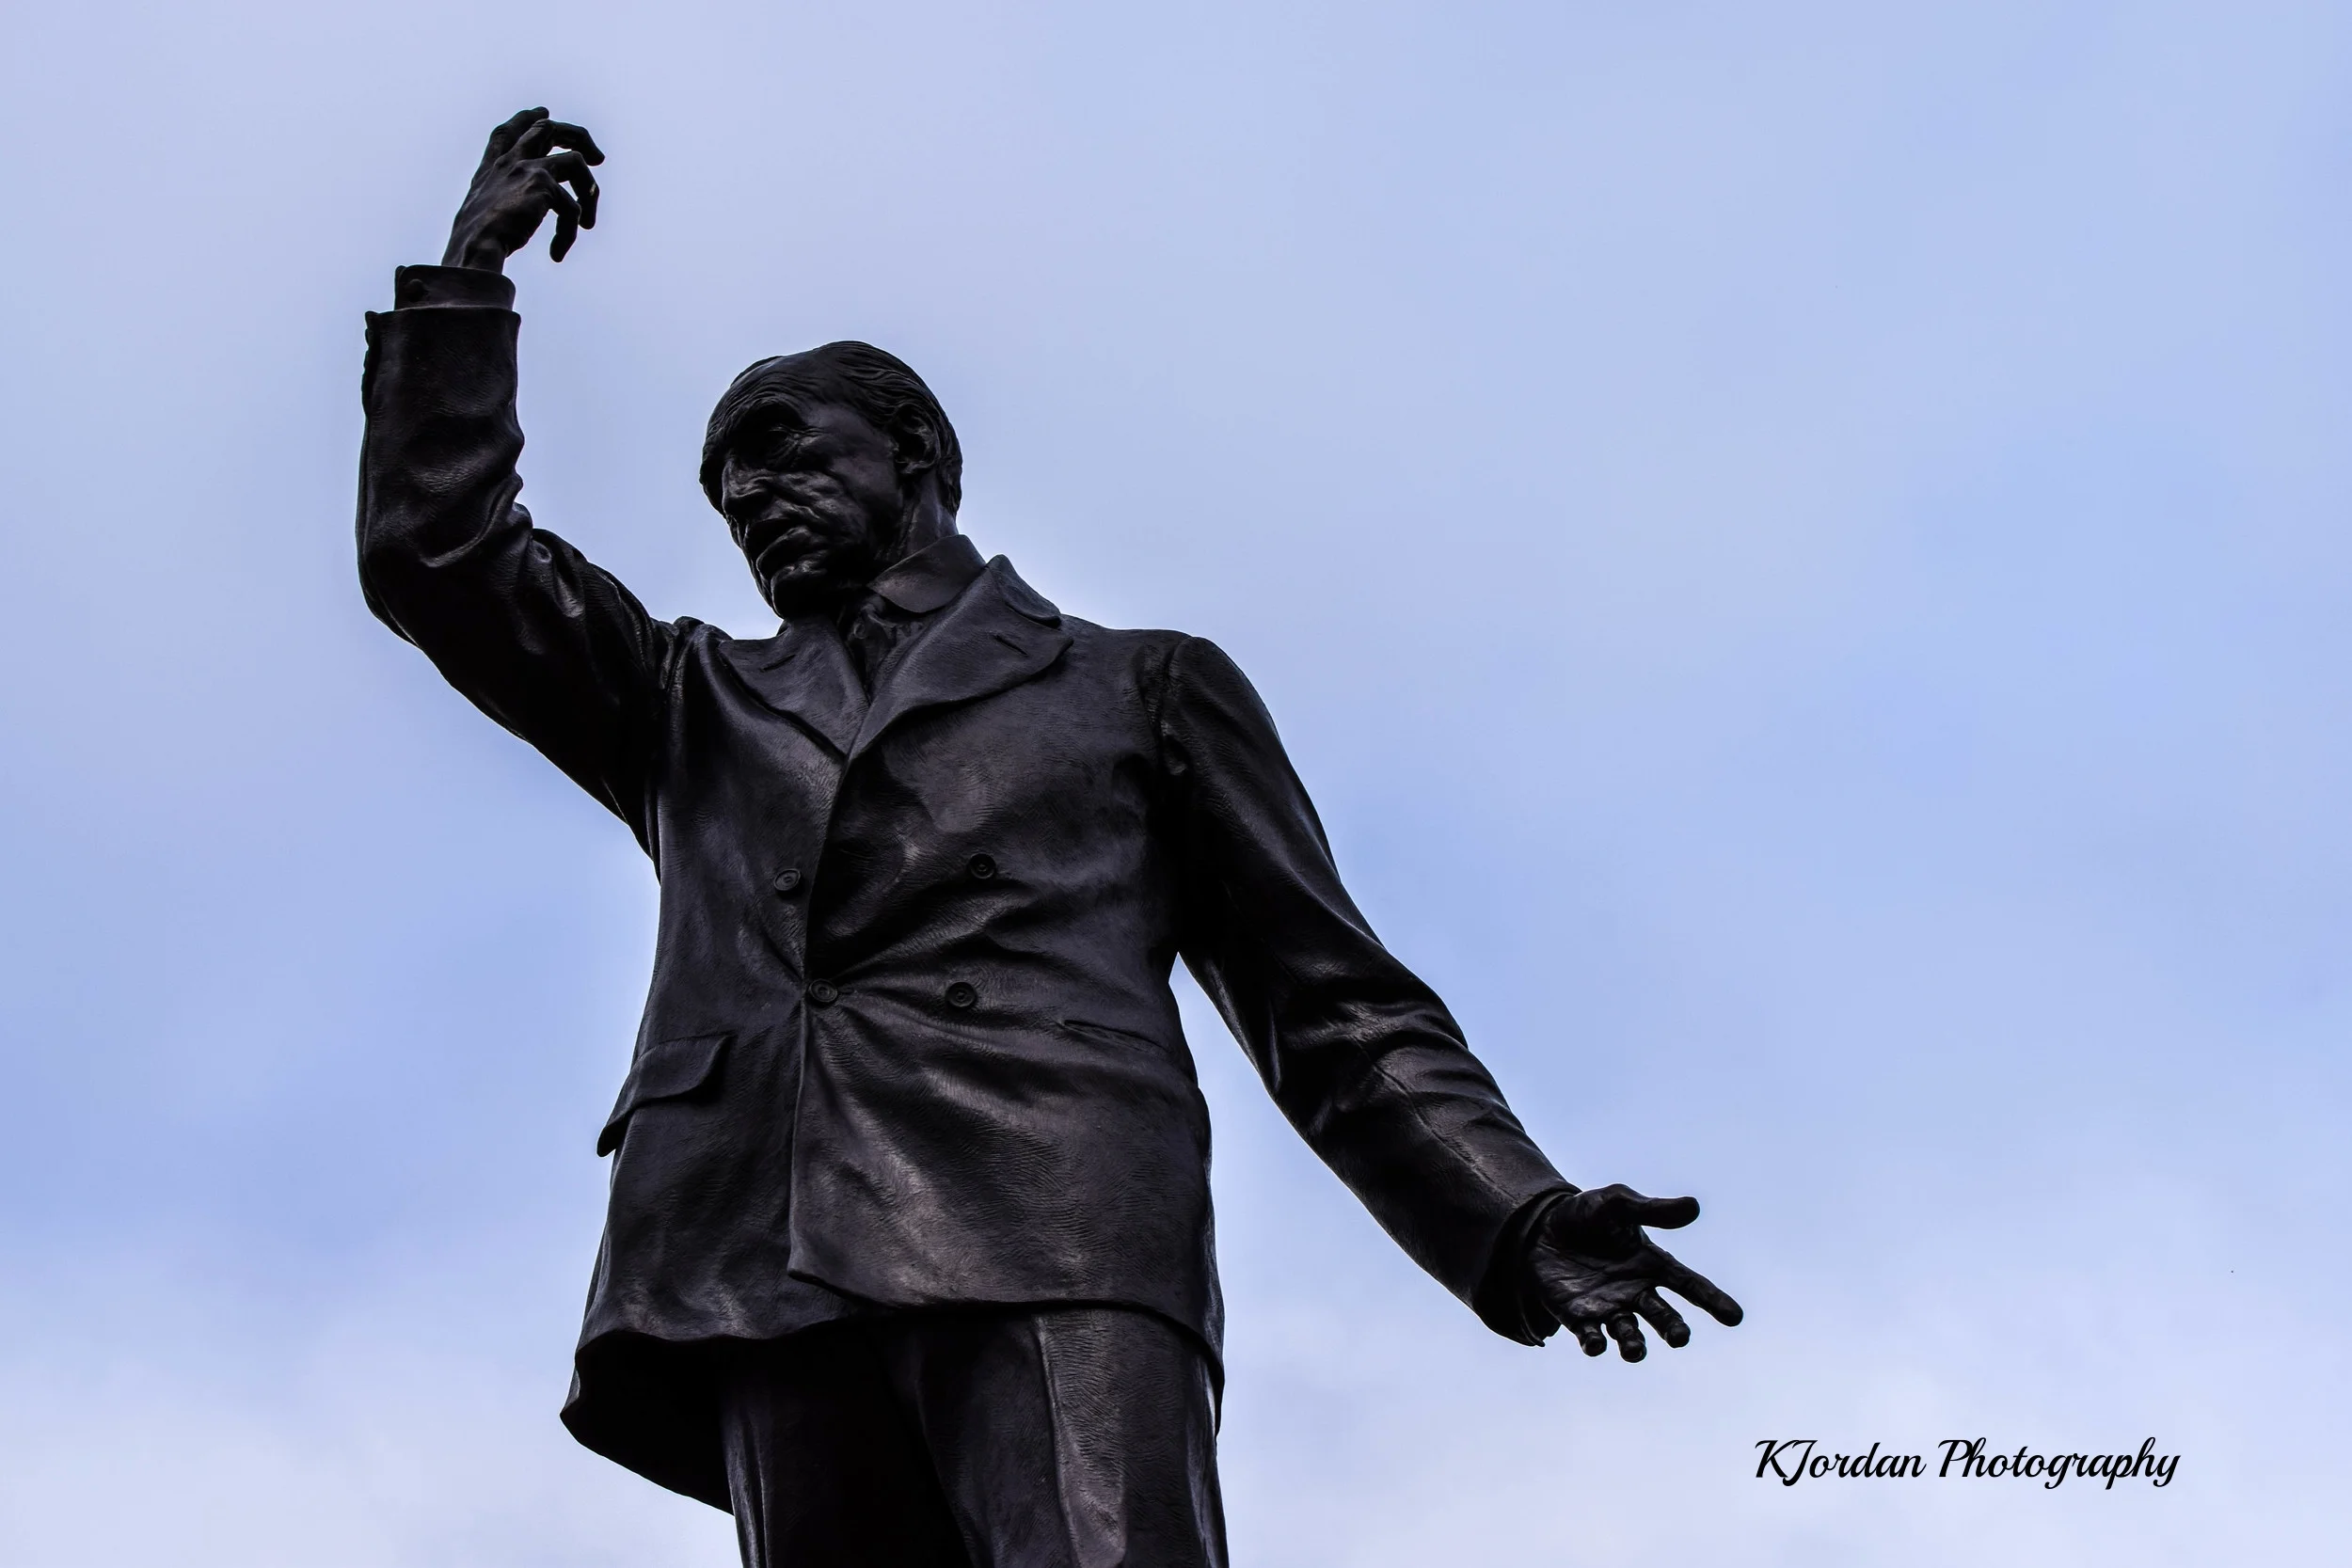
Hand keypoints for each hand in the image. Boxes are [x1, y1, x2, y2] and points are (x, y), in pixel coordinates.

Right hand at [441, 108, 604, 272]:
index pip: (506, 133)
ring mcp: (525, 168)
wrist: (475, 246)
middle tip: (598, 157)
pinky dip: (569, 232)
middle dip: (575, 135)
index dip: (524, 119)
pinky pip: (573, 207)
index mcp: (489, 169)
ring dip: (589, 193)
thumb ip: (500, 205)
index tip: (543, 111)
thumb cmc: (476, 242)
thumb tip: (522, 215)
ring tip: (588, 224)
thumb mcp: (482, 215)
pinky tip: (556, 252)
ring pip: (575, 161)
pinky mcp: (541, 183)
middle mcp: (508, 162)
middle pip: (545, 128)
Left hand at [1529, 1184, 1742, 1361]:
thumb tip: (1693, 1207)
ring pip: (1629, 1335)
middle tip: (1679, 1337)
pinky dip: (1595, 1344)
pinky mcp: (1578, 1317)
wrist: (1539, 1227)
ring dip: (1634, 1345)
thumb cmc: (1586, 1215)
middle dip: (1673, 1329)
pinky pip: (1591, 1337)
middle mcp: (1636, 1292)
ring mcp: (1608, 1307)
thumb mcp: (1616, 1203)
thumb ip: (1652, 1209)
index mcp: (1653, 1264)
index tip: (1735, 1317)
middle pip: (1663, 1316)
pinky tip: (1596, 1344)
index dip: (1713, 1300)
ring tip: (1634, 1349)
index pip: (1690, 1284)